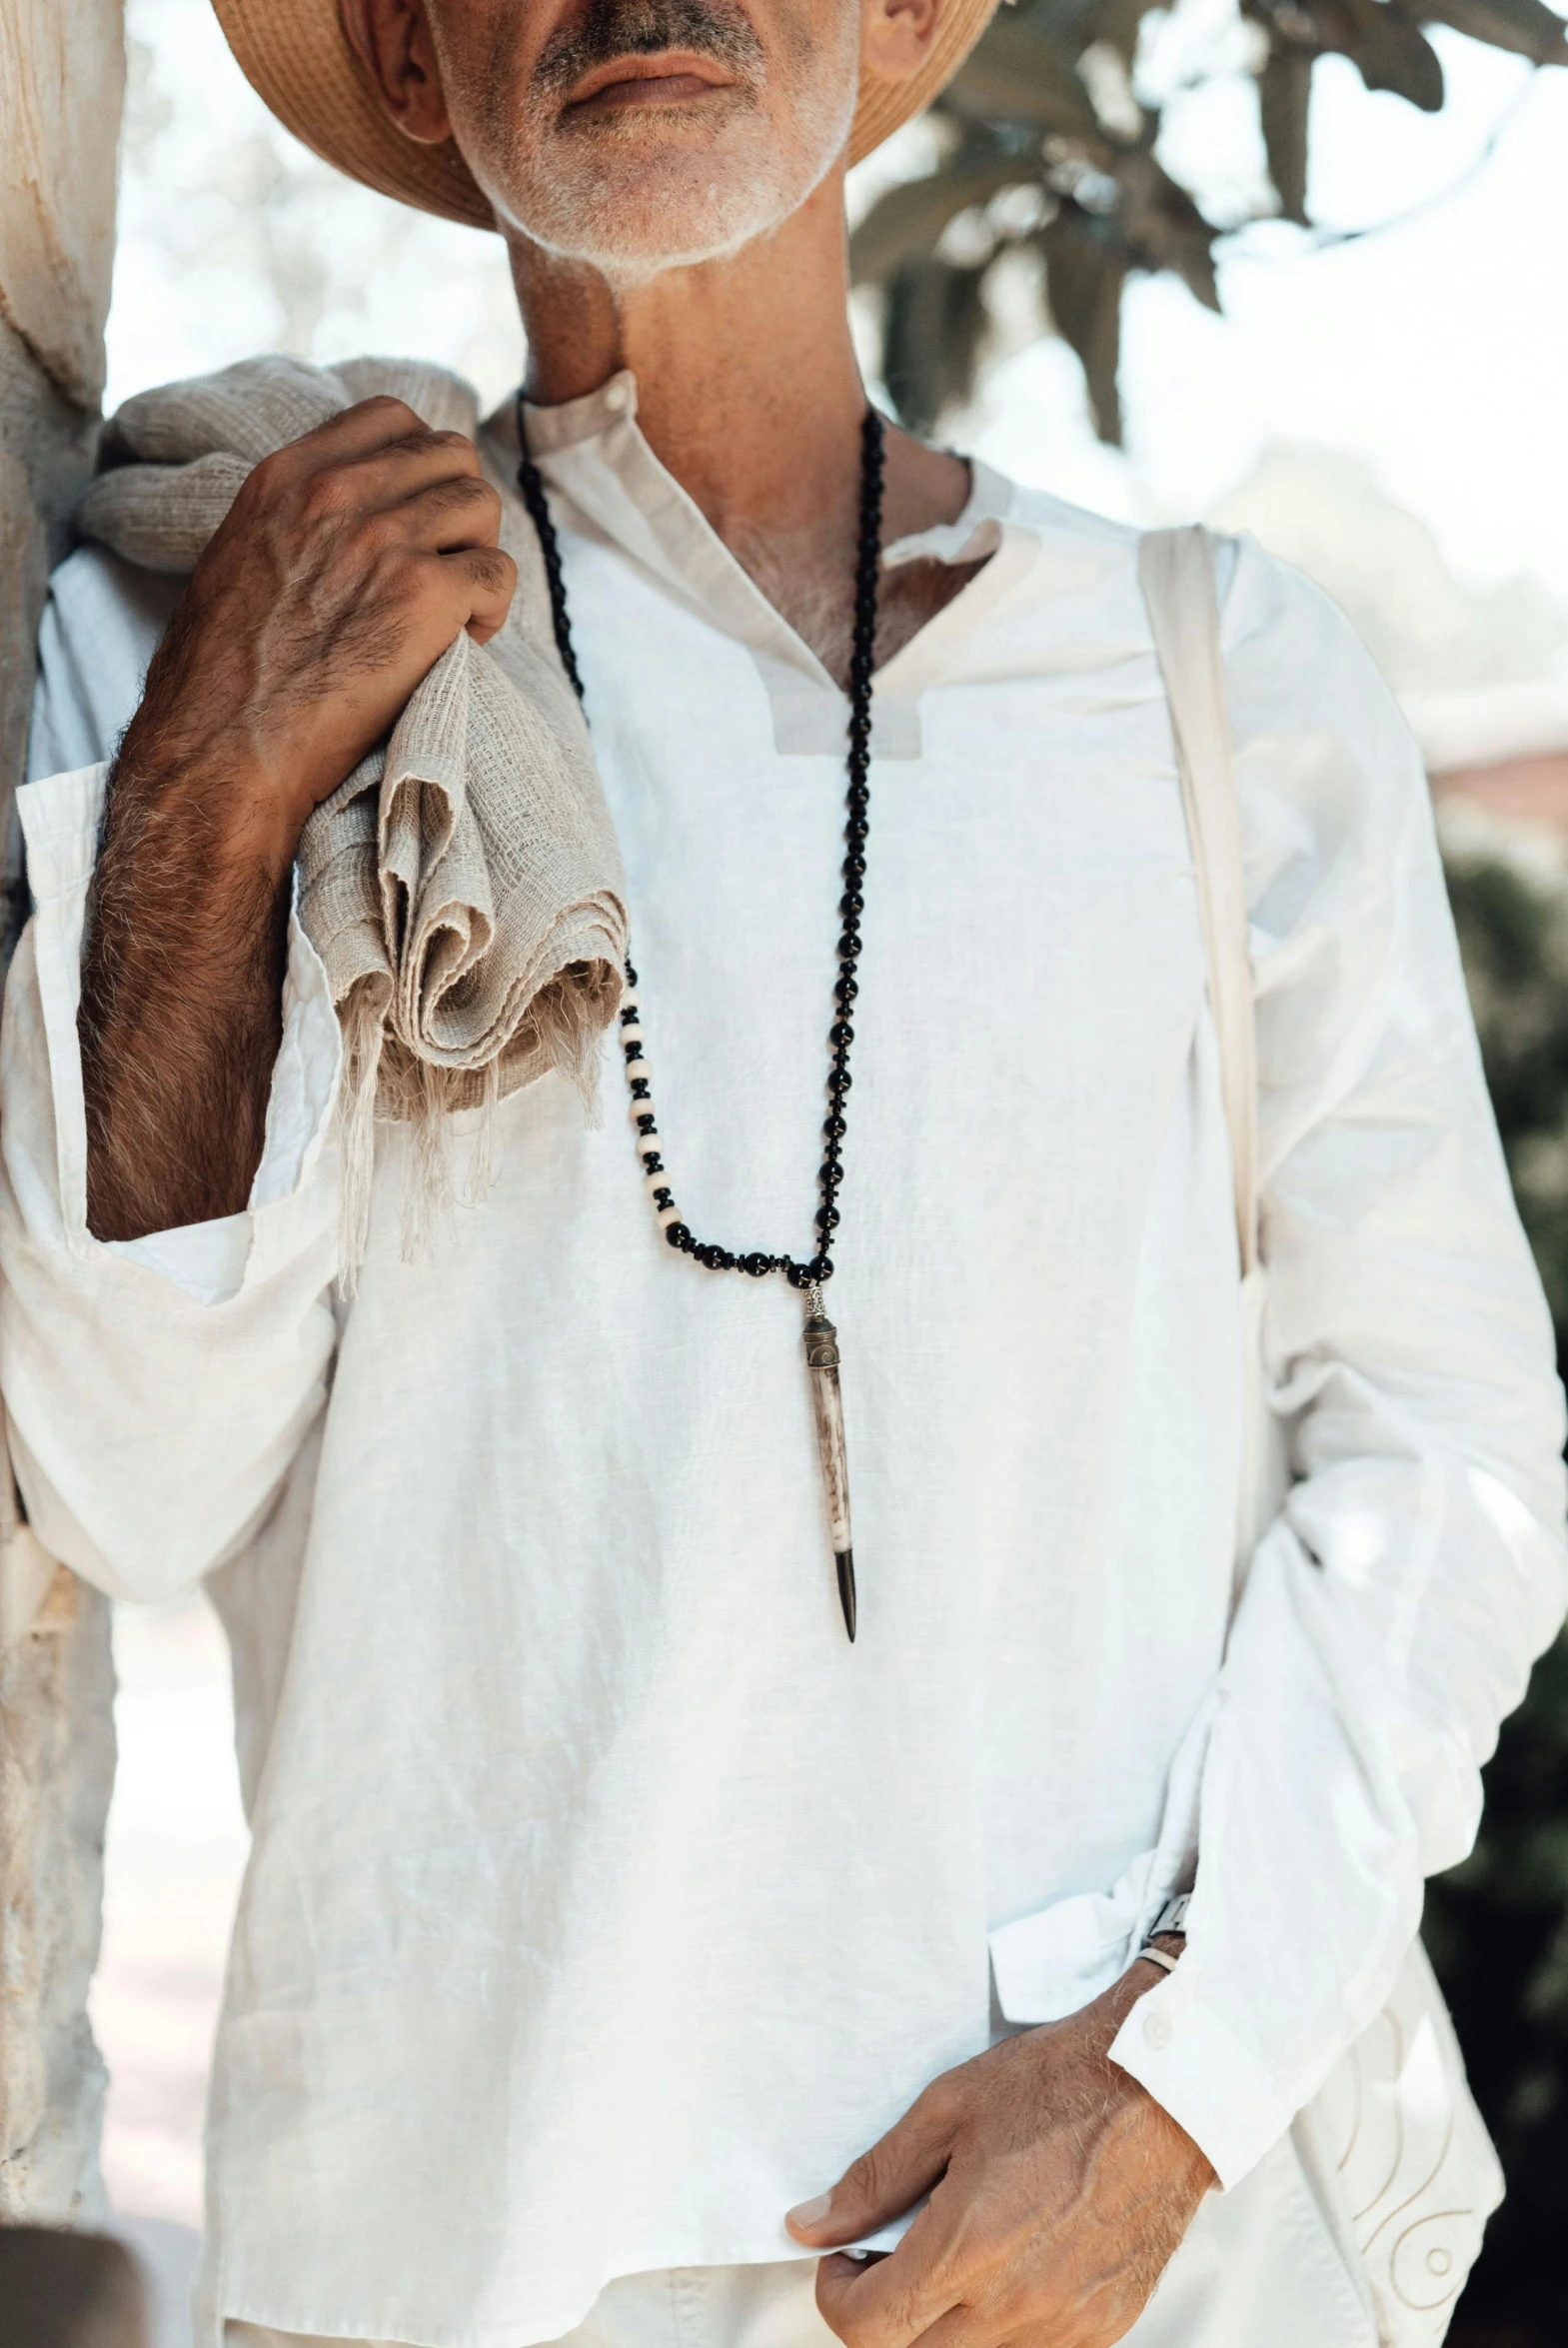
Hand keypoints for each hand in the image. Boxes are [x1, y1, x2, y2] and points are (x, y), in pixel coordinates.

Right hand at [114, 395, 516, 878]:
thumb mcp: (237, 558)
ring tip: (456, 611)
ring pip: (482, 507)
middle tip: (446, 568)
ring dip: (479, 558)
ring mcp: (385, 540)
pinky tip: (464, 640)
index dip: (421, 463)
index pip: (391, 418)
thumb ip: (294, 520)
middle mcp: (337, 494)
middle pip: (451, 456)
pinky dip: (493, 610)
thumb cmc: (223, 677)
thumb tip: (344, 522)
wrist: (224, 745)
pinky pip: (498, 573)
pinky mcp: (424, 595)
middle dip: (460, 511)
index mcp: (288, 478)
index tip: (417, 513)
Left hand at [785, 1958, 1214, 2347]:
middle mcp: (1018, 2302)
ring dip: (946, 2318)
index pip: (871, 2328)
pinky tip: (1010, 2259)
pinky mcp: (1106, 2325)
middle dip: (885, 2312)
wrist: (1168, 2089)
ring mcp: (1067, 2324)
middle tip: (888, 2253)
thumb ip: (875, 2178)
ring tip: (956, 2248)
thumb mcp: (949, 2109)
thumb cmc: (1064, 2084)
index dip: (837, 2296)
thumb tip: (813, 2223)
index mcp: (969, 2246)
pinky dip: (1003, 2319)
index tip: (842, 2259)